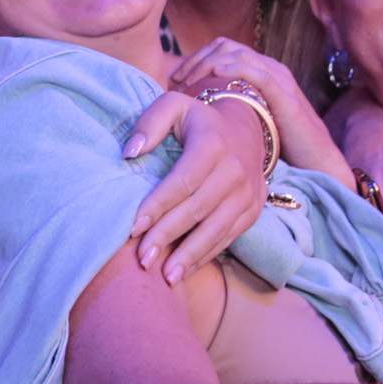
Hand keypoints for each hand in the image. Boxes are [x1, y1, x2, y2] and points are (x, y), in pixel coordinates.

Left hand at [120, 90, 266, 283]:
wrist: (246, 129)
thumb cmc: (198, 121)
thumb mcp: (173, 106)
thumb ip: (148, 124)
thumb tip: (129, 153)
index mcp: (213, 144)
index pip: (183, 180)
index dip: (158, 205)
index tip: (134, 227)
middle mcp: (236, 170)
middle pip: (198, 209)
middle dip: (169, 235)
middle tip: (142, 258)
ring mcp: (248, 193)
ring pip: (217, 228)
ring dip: (190, 255)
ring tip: (165, 276)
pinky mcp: (253, 210)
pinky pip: (229, 236)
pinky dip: (206, 255)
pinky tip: (184, 269)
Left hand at [167, 38, 344, 175]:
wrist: (318, 163)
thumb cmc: (283, 148)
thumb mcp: (250, 122)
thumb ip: (230, 112)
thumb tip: (194, 117)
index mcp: (260, 73)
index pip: (222, 50)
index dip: (195, 60)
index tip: (175, 80)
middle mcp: (269, 69)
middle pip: (224, 46)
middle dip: (195, 59)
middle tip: (175, 80)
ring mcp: (278, 79)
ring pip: (236, 53)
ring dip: (205, 63)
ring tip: (186, 82)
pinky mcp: (284, 94)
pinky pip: (256, 71)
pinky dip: (232, 69)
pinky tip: (213, 78)